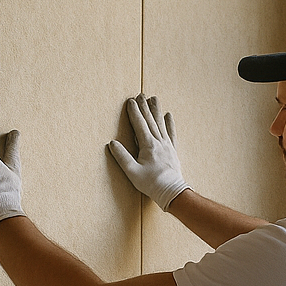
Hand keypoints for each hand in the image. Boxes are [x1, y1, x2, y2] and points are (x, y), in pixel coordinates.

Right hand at [108, 94, 188, 210]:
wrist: (172, 191)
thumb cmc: (151, 183)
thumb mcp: (132, 172)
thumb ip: (122, 157)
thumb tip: (112, 143)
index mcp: (148, 145)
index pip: (139, 124)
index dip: (134, 112)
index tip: (130, 101)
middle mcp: (158, 142)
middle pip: (150, 120)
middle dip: (144, 107)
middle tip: (141, 94)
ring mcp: (167, 145)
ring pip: (161, 123)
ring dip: (156, 110)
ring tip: (154, 98)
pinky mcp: (172, 150)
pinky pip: (171, 133)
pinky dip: (170, 123)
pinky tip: (169, 115)